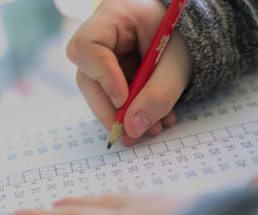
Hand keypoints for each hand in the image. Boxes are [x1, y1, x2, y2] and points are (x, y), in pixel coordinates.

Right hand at [66, 0, 193, 145]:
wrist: (190, 35)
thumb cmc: (184, 37)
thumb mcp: (178, 65)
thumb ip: (158, 95)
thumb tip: (132, 129)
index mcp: (115, 16)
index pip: (88, 46)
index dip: (102, 76)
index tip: (122, 100)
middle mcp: (101, 36)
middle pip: (87, 77)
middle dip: (110, 110)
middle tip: (131, 134)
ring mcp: (102, 56)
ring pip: (98, 92)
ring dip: (123, 116)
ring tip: (151, 128)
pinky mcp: (109, 72)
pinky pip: (110, 97)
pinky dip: (130, 112)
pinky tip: (152, 119)